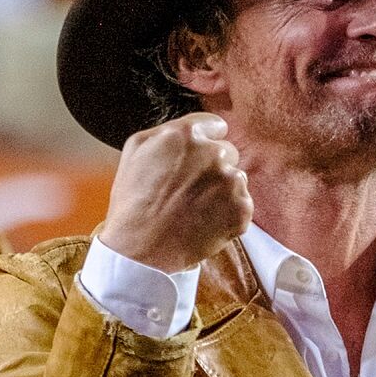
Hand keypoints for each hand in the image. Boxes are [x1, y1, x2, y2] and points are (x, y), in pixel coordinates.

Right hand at [99, 112, 252, 271]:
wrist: (140, 250)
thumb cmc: (133, 201)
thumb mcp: (136, 149)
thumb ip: (167, 130)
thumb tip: (192, 128)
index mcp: (187, 134)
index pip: (215, 126)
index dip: (203, 144)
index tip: (192, 160)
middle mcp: (214, 153)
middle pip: (228, 152)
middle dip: (213, 167)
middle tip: (189, 189)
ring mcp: (230, 182)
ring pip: (236, 178)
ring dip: (221, 190)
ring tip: (194, 209)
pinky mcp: (242, 209)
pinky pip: (242, 205)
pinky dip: (228, 214)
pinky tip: (204, 222)